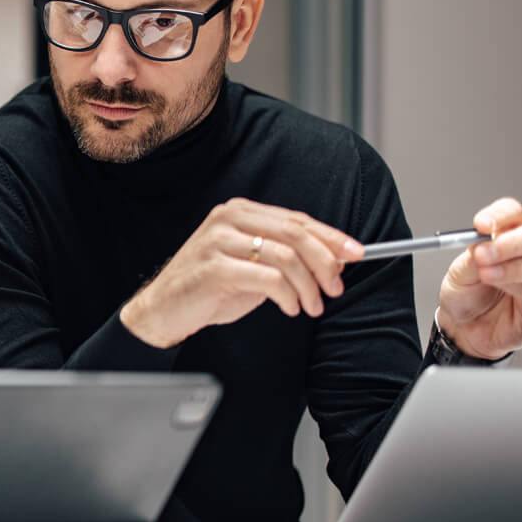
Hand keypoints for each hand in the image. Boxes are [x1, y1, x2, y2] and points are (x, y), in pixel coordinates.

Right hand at [120, 198, 364, 348]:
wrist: (164, 309)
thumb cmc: (210, 288)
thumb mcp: (253, 266)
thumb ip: (287, 257)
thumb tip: (336, 258)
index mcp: (239, 212)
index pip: (296, 219)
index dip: (331, 236)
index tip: (357, 253)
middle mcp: (228, 219)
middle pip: (295, 233)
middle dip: (325, 262)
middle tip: (336, 287)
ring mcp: (218, 242)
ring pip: (285, 257)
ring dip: (308, 286)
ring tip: (311, 306)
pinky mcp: (214, 268)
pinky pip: (267, 278)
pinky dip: (287, 296)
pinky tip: (289, 308)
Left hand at [437, 198, 521, 359]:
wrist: (464, 329)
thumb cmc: (465, 295)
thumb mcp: (458, 273)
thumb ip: (472, 257)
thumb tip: (482, 241)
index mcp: (509, 235)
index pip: (513, 213)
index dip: (499, 215)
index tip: (480, 225)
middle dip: (508, 244)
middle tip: (483, 253)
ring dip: (511, 267)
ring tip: (486, 274)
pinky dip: (518, 284)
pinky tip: (500, 286)